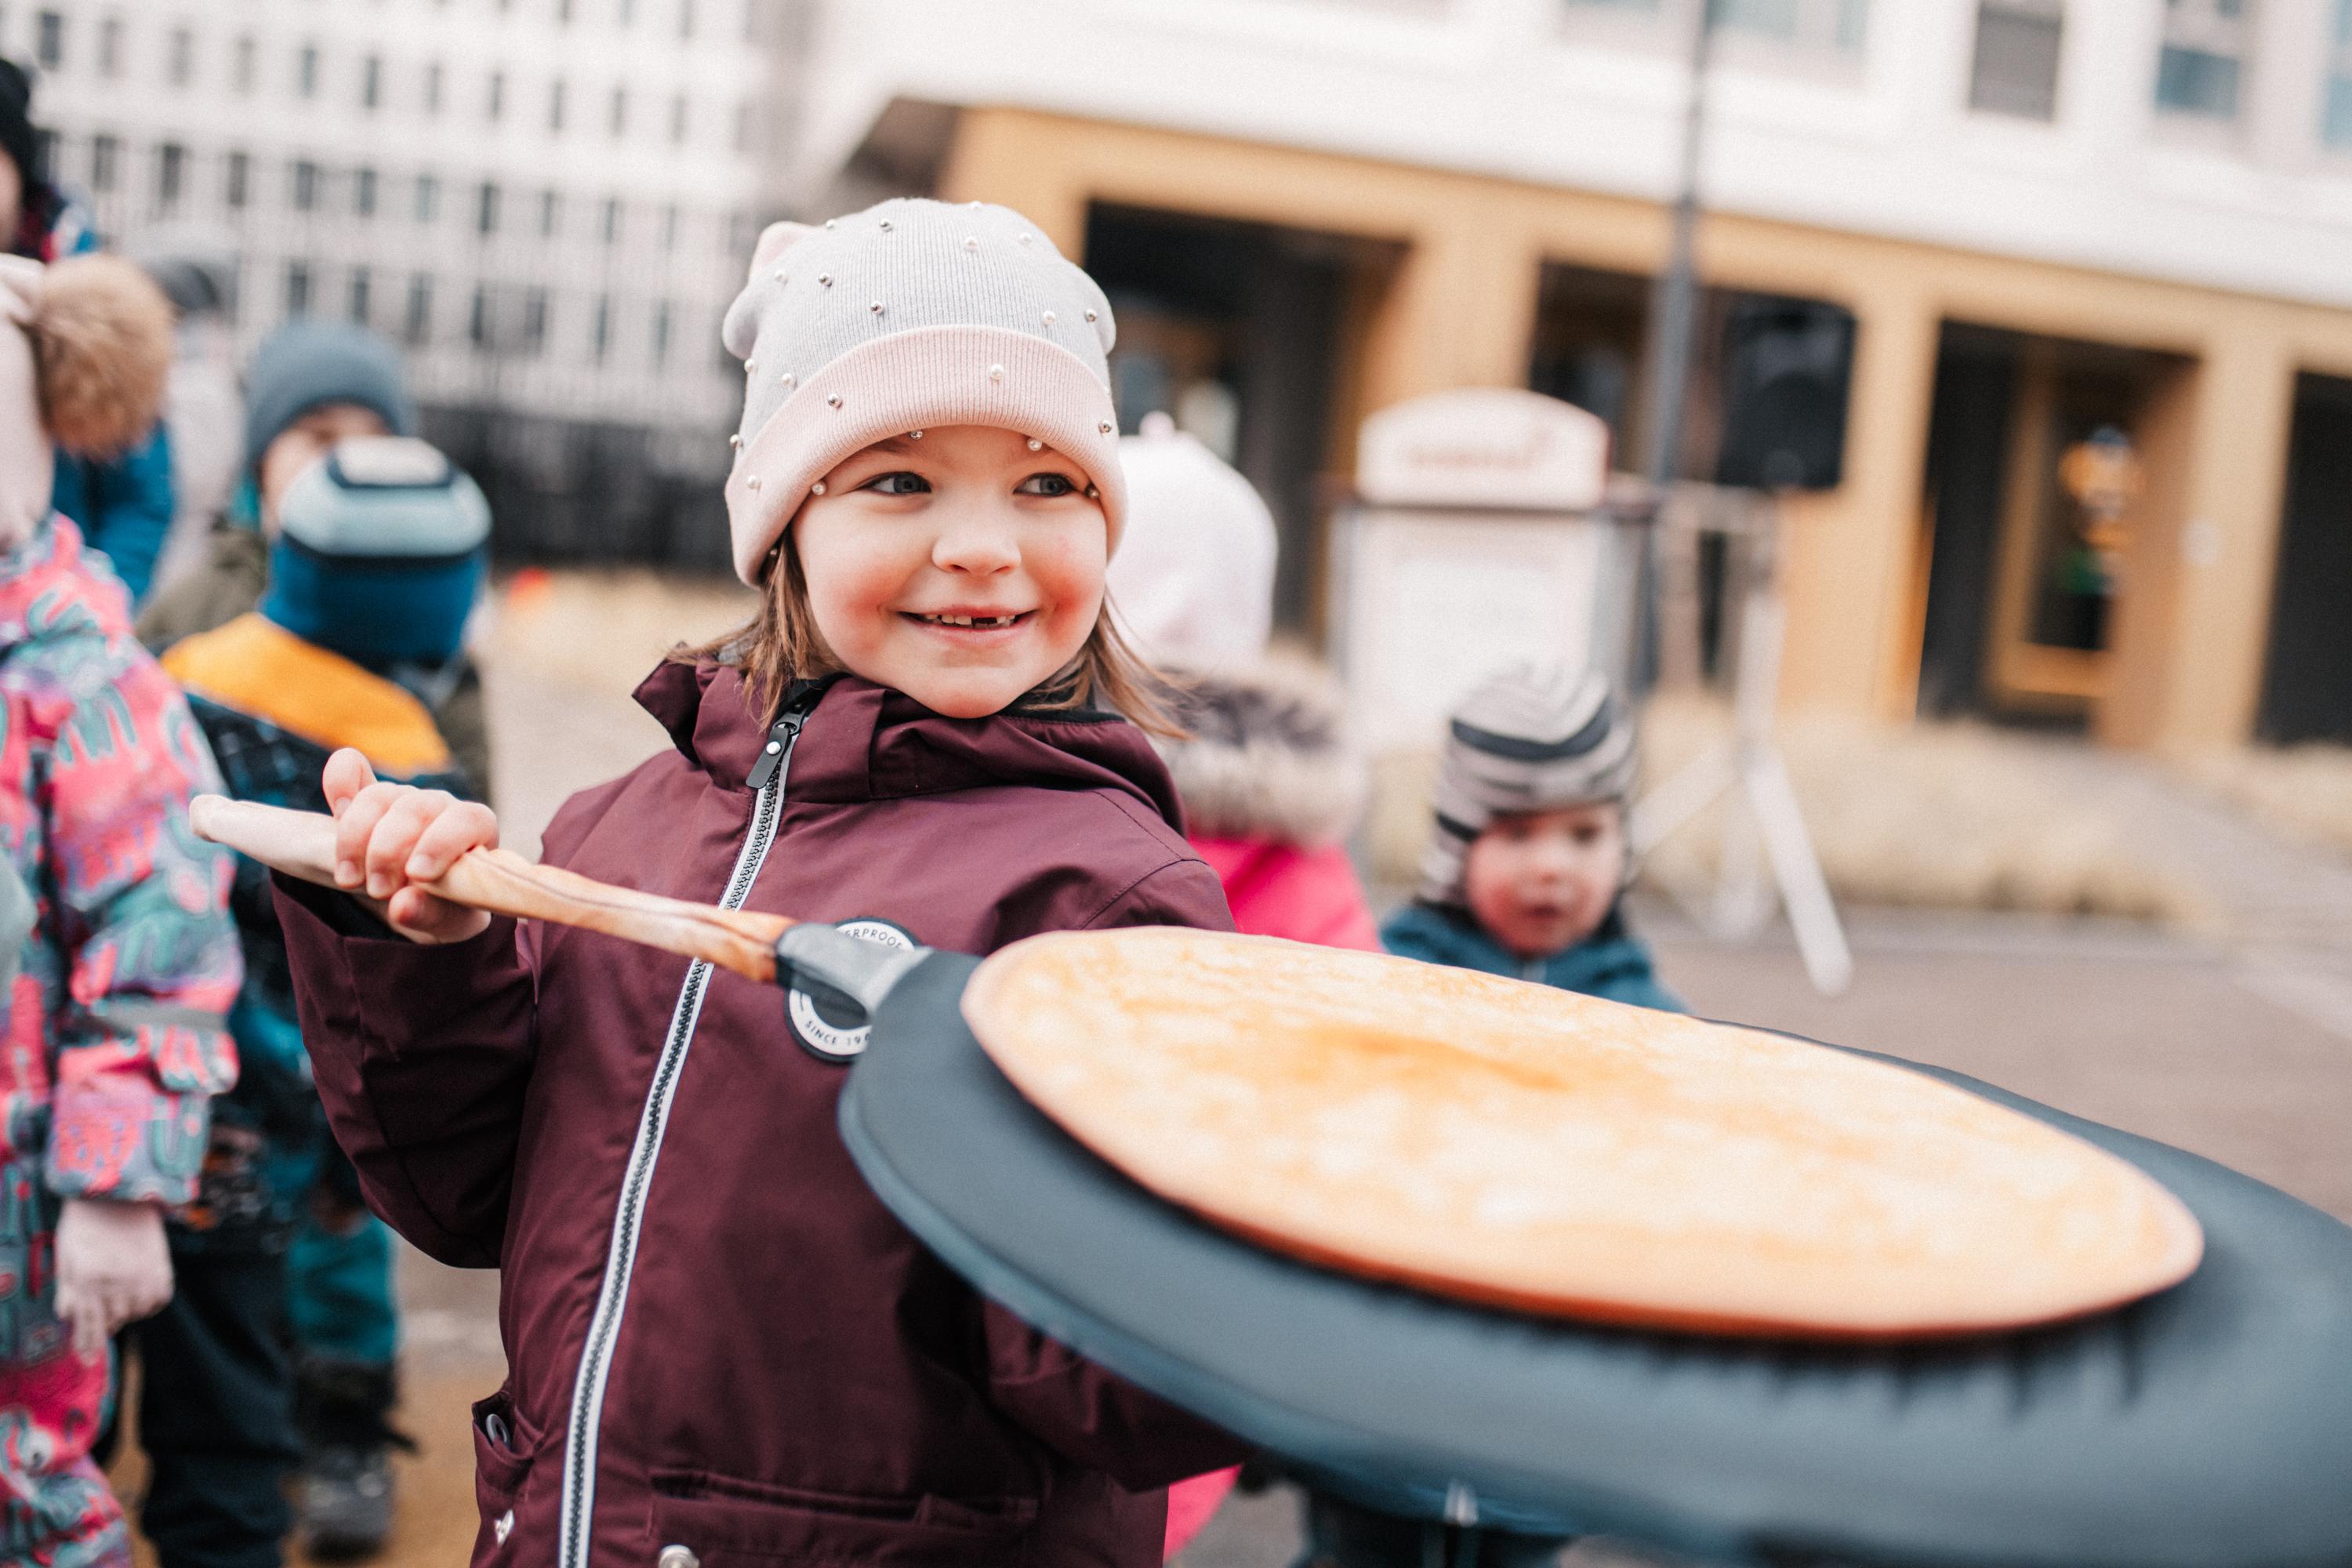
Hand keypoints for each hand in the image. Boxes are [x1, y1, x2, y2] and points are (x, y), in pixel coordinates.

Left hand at [54, 1198, 171, 1357]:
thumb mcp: (66, 1257)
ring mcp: (142, 1276)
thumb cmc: (85, 1223)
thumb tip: (70, 1318)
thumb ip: (68, 1291)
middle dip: (104, 1321)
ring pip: (135, 1312)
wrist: (119, 1193)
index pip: (87, 1324)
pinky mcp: (162, 1268)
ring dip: (125, 1310)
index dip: (86, 1346)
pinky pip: (158, 1299)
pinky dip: (148, 1301)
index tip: (87, 1362)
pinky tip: (139, 1291)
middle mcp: (117, 1282)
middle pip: (112, 1321)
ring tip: (120, 1295)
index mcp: (88, 1281)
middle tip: (102, 1313)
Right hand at [323, 748, 499, 943]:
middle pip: (415, 807)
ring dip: (355, 838)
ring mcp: (402, 798)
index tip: (417, 875)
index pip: (470, 818)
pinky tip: (337, 807)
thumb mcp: (446, 922)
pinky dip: (340, 781)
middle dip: (389, 851)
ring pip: (378, 796)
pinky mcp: (367, 800)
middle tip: (379, 891)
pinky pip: (350, 770)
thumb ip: (430, 913)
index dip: (443, 843)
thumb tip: (402, 906)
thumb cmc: (443, 909)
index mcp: (476, 831)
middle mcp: (441, 807)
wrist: (415, 900)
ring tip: (350, 879)